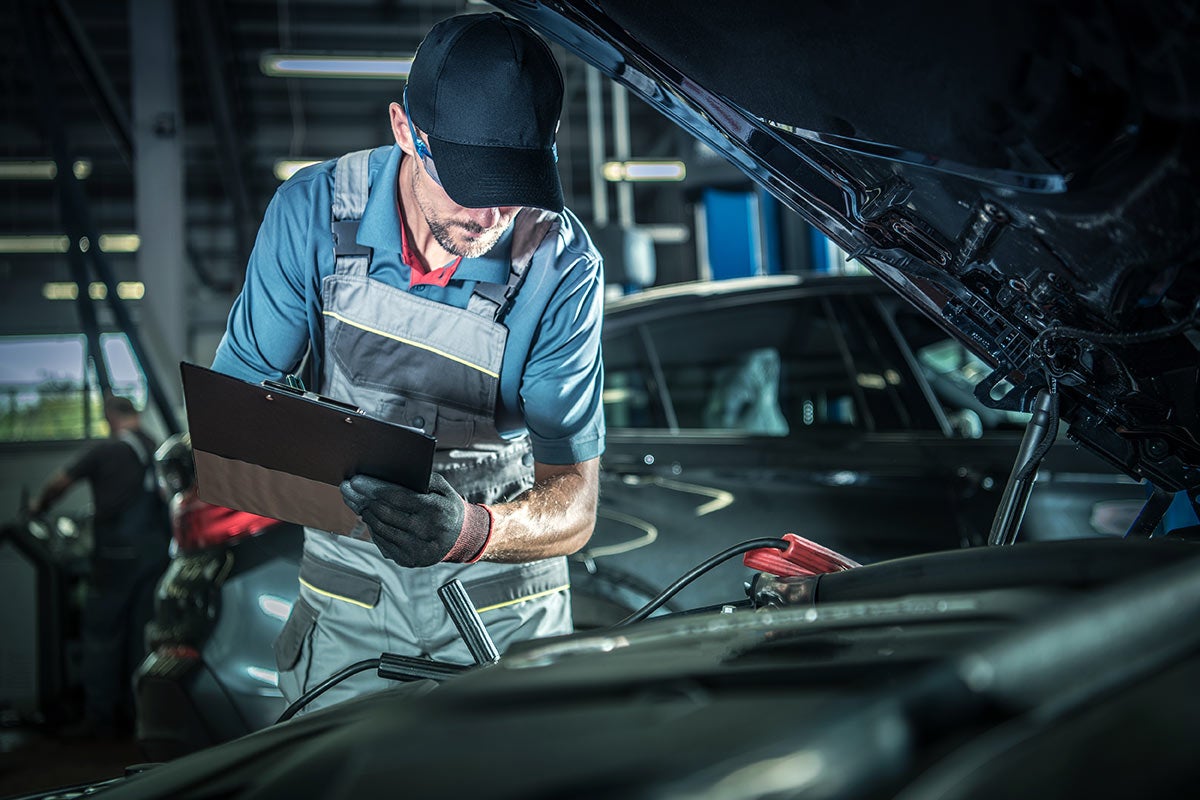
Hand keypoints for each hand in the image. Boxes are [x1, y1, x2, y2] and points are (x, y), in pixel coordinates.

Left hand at [340, 472, 492, 566]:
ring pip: (381, 529)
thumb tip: (390, 473)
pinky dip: (374, 529)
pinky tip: (370, 518)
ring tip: (358, 502)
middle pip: (385, 514)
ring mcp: (417, 549)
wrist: (462, 537)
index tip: (356, 481)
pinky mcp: (409, 560)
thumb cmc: (447, 506)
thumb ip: (421, 479)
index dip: (374, 489)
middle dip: (363, 500)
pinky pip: (383, 543)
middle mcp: (426, 532)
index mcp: (435, 510)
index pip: (397, 498)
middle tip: (349, 490)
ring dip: (366, 514)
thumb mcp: (442, 488)